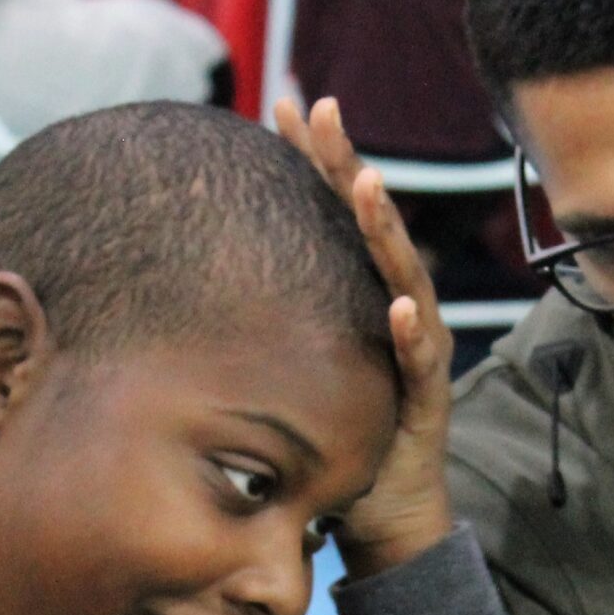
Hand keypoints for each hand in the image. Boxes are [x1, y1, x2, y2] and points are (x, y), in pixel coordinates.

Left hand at [273, 95, 455, 578]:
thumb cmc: (333, 434)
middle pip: (370, 224)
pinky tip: (399, 308)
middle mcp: (393, 307)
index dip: (311, 160)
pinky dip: (411, 334)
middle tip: (319, 110)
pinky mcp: (428, 397)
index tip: (281, 105)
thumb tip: (186, 277)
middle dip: (345, 165)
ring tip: (365, 187)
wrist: (381, 509)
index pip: (331, 213)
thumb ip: (261, 322)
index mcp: (356, 294)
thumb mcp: (287, 365)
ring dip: (384, 231)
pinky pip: (421, 361)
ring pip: (403, 277)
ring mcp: (417, 348)